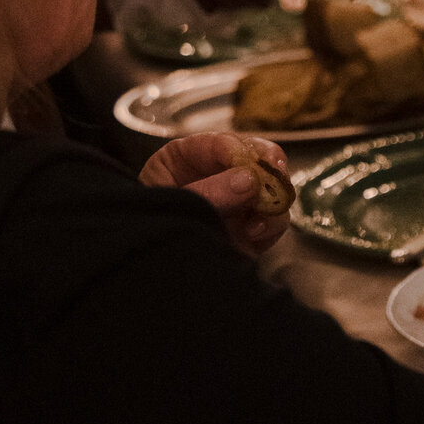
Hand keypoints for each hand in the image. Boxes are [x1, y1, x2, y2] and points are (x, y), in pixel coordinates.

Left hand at [139, 131, 290, 256]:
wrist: (149, 279)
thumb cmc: (148, 230)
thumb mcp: (171, 206)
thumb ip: (207, 193)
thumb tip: (249, 181)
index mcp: (184, 161)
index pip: (214, 143)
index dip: (233, 148)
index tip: (244, 159)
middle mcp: (217, 177)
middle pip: (253, 155)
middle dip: (266, 162)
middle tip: (274, 169)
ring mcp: (236, 203)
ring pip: (271, 186)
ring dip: (272, 195)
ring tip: (260, 208)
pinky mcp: (250, 231)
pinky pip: (275, 219)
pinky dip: (272, 223)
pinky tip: (255, 231)